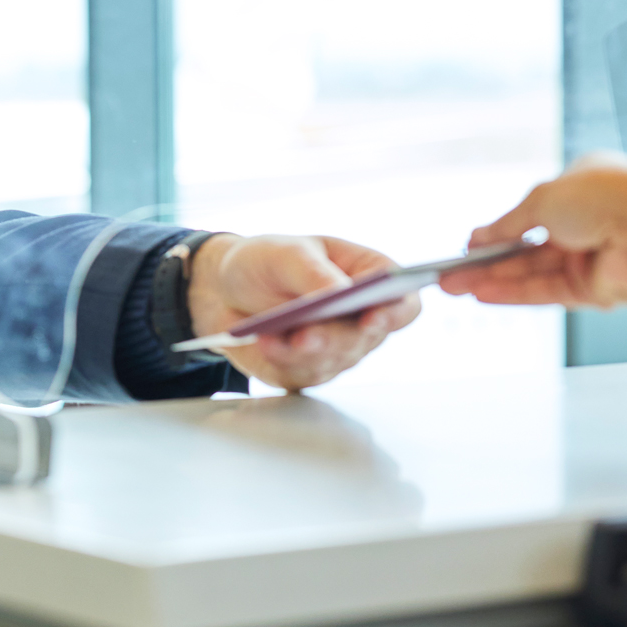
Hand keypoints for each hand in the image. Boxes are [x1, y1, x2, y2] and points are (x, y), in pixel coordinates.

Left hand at [187, 233, 418, 390]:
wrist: (224, 288)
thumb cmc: (268, 261)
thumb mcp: (288, 253)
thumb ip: (315, 272)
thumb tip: (339, 294)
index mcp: (370, 281)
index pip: (403, 304)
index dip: (394, 314)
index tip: (373, 317)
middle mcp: (360, 321)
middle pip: (366, 339)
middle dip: (335, 338)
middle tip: (309, 334)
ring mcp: (335, 350)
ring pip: (332, 360)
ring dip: (304, 352)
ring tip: (276, 337)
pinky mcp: (305, 371)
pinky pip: (300, 374)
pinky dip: (280, 359)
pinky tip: (264, 343)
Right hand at [439, 152, 626, 308]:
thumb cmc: (603, 197)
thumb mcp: (540, 200)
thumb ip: (507, 224)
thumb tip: (478, 236)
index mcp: (583, 187)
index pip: (534, 212)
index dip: (500, 230)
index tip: (470, 244)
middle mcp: (589, 223)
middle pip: (527, 248)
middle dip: (487, 262)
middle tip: (450, 275)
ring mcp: (592, 258)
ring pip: (532, 273)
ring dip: (493, 280)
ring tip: (454, 288)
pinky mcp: (596, 290)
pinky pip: (546, 292)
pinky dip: (514, 294)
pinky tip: (482, 295)